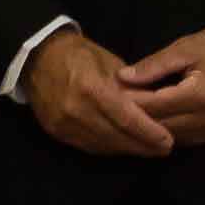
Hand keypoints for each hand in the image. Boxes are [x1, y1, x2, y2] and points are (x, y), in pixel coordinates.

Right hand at [24, 29, 176, 162]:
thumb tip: (154, 109)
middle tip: (164, 149)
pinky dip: (108, 148)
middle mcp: (76, 110)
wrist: (37, 57)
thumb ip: (130, 88)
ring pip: (103, 146)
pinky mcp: (57, 133)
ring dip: (127, 150)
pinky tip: (124, 147)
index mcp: (91, 88)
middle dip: (143, 146)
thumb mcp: (109, 63)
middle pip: (116, 137)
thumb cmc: (78, 54)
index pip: (127, 118)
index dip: (149, 132)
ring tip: (148, 150)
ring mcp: (64, 124)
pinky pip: (88, 146)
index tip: (168, 141)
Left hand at [116, 19, 204, 146]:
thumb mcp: (187, 47)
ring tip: (130, 116)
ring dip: (150, 130)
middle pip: (160, 128)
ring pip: (172, 139)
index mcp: (200, 96)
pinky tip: (154, 122)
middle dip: (135, 119)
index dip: (129, 102)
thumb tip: (122, 78)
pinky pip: (186, 139)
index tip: (108, 95)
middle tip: (113, 108)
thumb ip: (154, 65)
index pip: (154, 106)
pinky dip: (168, 132)